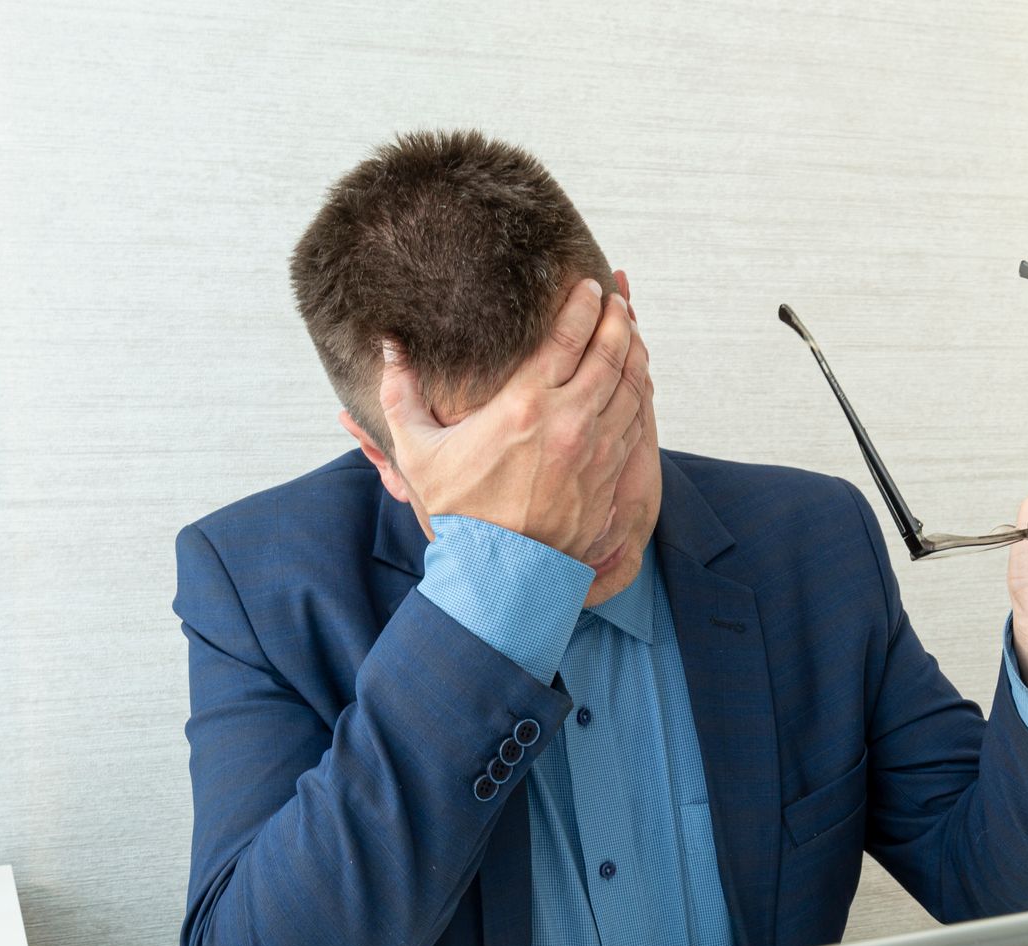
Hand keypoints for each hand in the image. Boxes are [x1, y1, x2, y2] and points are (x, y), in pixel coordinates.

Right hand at [377, 277, 648, 562]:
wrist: (500, 577)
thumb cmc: (458, 516)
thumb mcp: (417, 452)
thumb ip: (400, 394)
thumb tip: (388, 346)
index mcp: (525, 406)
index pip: (568, 338)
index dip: (583, 305)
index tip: (589, 286)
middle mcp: (570, 422)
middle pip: (610, 353)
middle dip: (617, 318)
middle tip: (618, 298)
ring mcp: (597, 451)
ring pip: (630, 386)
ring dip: (634, 352)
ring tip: (631, 330)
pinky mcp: (610, 479)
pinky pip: (636, 424)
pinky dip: (639, 394)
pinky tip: (636, 382)